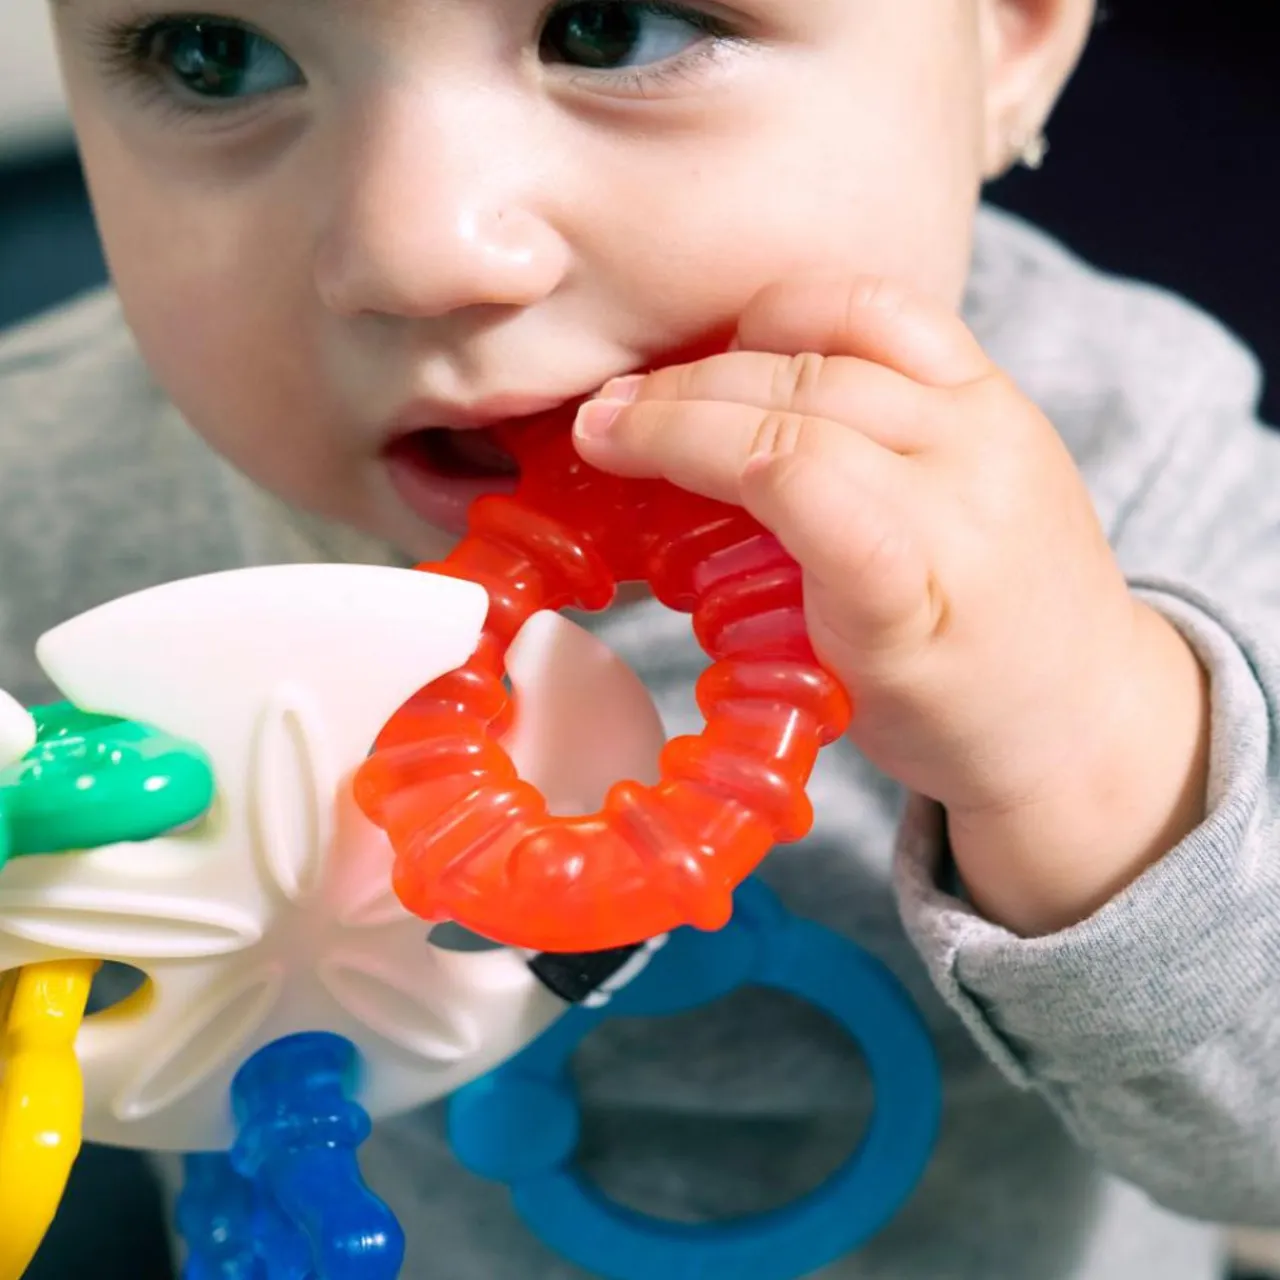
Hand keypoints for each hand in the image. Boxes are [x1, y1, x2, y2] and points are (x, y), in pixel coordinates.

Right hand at [573, 277, 1209, 933]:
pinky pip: (897, 311)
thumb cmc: (954, 715)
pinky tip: (756, 343)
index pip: (792, 469)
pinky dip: (812, 310)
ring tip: (672, 379)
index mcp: (924, 580)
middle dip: (682, 395)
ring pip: (845, 330)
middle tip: (602, 416)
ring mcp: (993, 418)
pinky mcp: (998, 387)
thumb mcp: (843, 691)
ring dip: (738, 342)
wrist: (1084, 705)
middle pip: (804, 390)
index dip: (681, 441)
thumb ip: (764, 598)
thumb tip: (658, 512)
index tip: (602, 445)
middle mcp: (972, 479)